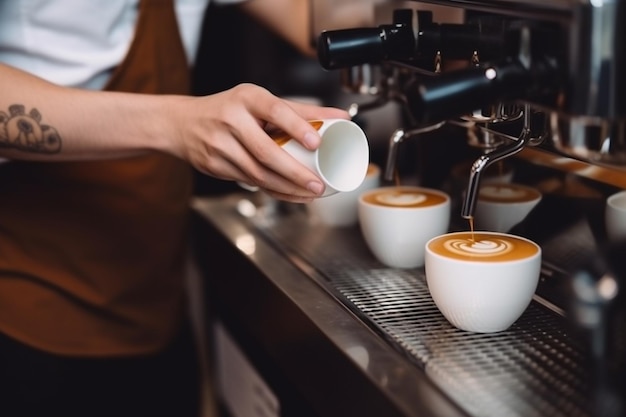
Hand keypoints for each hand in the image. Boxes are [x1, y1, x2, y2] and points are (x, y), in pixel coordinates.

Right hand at [174, 83, 349, 201]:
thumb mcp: (260, 101)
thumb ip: (300, 111)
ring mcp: (220, 144)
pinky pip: (249, 182)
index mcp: (247, 98)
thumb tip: (342, 118)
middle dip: (295, 173)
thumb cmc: (229, 109)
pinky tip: (290, 195)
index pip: (275, 110)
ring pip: (257, 173)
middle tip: (318, 185)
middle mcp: (231, 119)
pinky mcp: (214, 165)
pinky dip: (272, 191)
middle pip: (266, 151)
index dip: (297, 127)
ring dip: (286, 187)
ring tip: (309, 193)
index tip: (317, 142)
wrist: (181, 123)